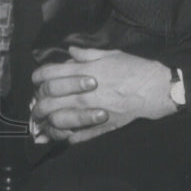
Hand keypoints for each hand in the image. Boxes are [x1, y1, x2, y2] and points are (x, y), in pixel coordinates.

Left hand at [31, 47, 176, 144]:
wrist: (154, 88)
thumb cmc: (133, 68)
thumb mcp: (109, 54)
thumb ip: (86, 54)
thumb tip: (70, 52)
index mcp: (82, 72)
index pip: (47, 75)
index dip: (37, 78)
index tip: (37, 82)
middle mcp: (82, 93)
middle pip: (47, 100)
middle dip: (37, 103)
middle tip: (36, 106)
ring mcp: (90, 111)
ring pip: (58, 120)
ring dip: (47, 122)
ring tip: (43, 124)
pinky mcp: (101, 126)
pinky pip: (78, 136)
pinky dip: (67, 137)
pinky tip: (63, 136)